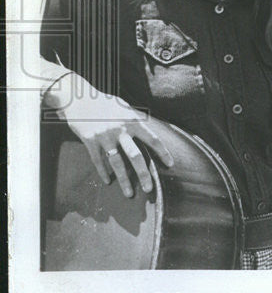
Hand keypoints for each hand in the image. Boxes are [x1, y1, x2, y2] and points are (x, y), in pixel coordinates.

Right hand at [44, 72, 173, 197]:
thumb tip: (148, 129)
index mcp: (132, 120)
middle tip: (149, 188)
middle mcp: (120, 130)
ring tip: (129, 193)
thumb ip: (136, 119)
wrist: (79, 98)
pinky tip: (108, 181)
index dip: (162, 152)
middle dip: (143, 174)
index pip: (152, 139)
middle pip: (135, 156)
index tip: (170, 164)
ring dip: (124, 180)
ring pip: (117, 163)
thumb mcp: (124, 107)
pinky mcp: (90, 141)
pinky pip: (98, 161)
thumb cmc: (104, 103)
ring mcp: (104, 136)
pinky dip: (103, 172)